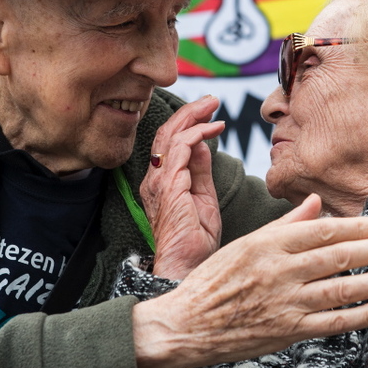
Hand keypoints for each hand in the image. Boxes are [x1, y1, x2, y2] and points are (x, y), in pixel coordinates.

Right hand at [132, 194, 367, 367]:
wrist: (187, 324)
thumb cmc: (215, 280)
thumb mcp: (245, 243)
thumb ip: (285, 224)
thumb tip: (315, 202)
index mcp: (267, 244)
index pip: (323, 231)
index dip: (358, 228)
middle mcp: (279, 270)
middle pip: (340, 257)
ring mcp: (285, 303)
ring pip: (344, 289)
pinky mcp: (288, 331)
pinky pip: (335, 323)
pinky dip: (366, 314)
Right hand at [142, 95, 224, 279]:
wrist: (186, 268)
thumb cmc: (195, 242)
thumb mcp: (203, 199)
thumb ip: (200, 171)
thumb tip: (202, 144)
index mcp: (161, 182)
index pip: (169, 142)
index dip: (188, 123)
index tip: (211, 113)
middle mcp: (155, 179)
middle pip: (166, 133)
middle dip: (189, 112)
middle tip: (211, 100)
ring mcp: (159, 182)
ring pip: (170, 136)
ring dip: (193, 117)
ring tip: (213, 106)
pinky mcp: (169, 186)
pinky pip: (178, 149)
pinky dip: (196, 133)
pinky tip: (212, 128)